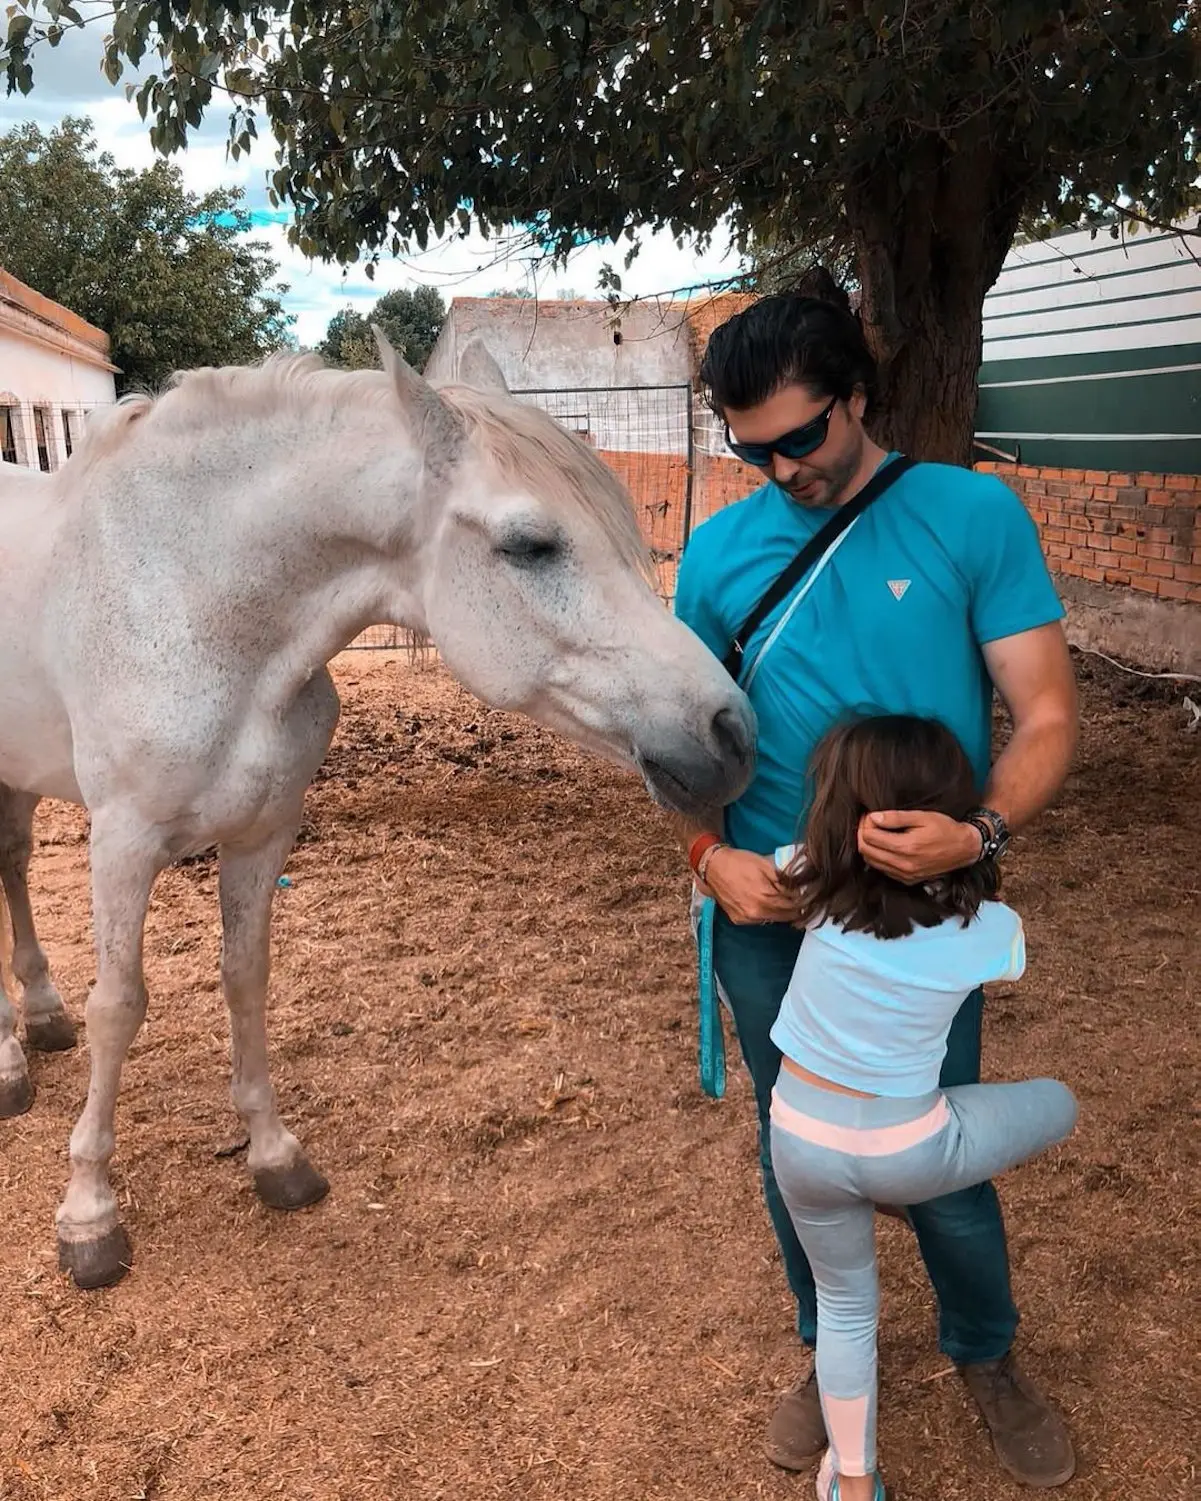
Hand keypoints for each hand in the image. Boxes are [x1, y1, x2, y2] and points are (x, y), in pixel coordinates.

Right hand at [703, 847, 802, 924]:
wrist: (712, 866)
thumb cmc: (740, 862)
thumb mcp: (766, 865)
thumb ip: (785, 881)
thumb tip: (801, 891)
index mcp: (765, 898)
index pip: (794, 907)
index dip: (803, 902)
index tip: (808, 896)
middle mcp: (756, 913)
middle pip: (785, 917)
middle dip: (794, 908)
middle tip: (798, 898)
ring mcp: (746, 919)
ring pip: (773, 920)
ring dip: (780, 911)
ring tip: (781, 898)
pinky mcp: (738, 920)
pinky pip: (759, 920)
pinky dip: (765, 913)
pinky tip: (763, 901)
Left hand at [858, 811, 981, 885]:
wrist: (964, 849)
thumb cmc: (945, 829)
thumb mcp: (922, 817)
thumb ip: (896, 818)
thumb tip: (873, 818)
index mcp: (906, 848)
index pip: (870, 837)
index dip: (866, 824)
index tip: (870, 815)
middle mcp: (903, 865)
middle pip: (866, 851)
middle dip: (863, 834)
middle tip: (869, 822)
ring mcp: (905, 875)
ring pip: (871, 862)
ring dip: (868, 846)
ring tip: (876, 832)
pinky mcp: (907, 880)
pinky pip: (882, 870)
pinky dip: (877, 857)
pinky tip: (884, 845)